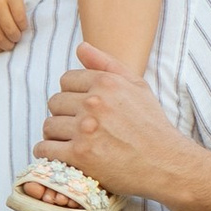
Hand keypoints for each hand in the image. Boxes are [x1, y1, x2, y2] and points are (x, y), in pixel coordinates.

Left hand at [39, 42, 189, 199]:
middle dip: (64, 115)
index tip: (82, 109)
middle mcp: (94, 103)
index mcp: (106, 83)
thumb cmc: (151, 125)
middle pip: (55, 102)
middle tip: (77, 129)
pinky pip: (46, 149)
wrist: (165, 163)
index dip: (72, 95)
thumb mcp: (137, 87)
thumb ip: (107, 64)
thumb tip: (80, 47)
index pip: (66, 80)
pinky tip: (61, 156)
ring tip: (72, 143)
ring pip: (48, 126)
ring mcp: (85, 130)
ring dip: (56, 135)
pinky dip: (48, 153)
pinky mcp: (79, 155)